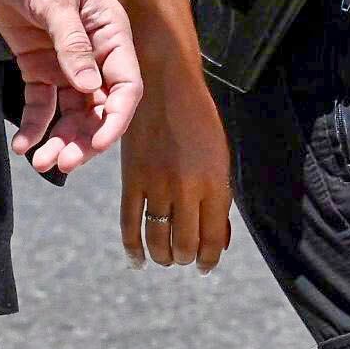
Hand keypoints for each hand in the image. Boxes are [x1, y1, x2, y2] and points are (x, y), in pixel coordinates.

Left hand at [0, 0, 142, 173]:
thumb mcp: (54, 1)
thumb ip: (72, 44)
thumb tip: (89, 89)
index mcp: (112, 33)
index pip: (125, 85)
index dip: (116, 118)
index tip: (97, 144)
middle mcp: (95, 53)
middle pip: (99, 108)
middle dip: (84, 139)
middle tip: (62, 163)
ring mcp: (67, 63)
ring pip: (72, 113)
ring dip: (61, 139)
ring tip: (41, 162)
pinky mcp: (40, 66)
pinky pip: (43, 104)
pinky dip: (36, 126)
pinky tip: (24, 144)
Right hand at [117, 56, 230, 271]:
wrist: (164, 82)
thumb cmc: (198, 119)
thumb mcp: (220, 156)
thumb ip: (220, 198)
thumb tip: (219, 241)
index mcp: (214, 182)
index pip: (212, 237)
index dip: (209, 258)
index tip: (205, 266)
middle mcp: (186, 187)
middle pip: (184, 242)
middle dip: (186, 258)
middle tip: (185, 259)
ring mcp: (156, 183)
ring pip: (157, 237)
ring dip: (164, 256)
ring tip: (167, 258)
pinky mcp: (130, 177)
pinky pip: (129, 222)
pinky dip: (132, 247)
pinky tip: (139, 260)